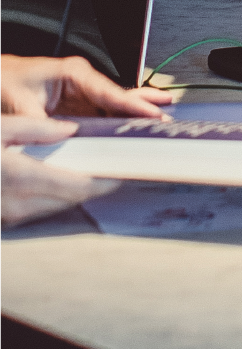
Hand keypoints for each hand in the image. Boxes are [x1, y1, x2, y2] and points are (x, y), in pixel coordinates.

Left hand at [0, 55, 171, 118]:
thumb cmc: (5, 82)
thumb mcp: (21, 106)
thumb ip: (43, 127)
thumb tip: (60, 146)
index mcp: (74, 74)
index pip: (110, 93)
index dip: (132, 106)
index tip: (151, 115)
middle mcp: (82, 81)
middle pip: (119, 96)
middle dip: (143, 106)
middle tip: (165, 118)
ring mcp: (80, 93)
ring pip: (115, 104)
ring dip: (136, 111)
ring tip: (163, 115)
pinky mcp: (76, 106)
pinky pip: (104, 112)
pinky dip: (120, 118)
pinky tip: (136, 122)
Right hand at [0, 117, 117, 228]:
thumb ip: (36, 128)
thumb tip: (70, 130)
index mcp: (20, 177)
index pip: (78, 187)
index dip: (104, 181)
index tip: (123, 169)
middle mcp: (18, 204)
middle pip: (73, 199)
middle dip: (95, 185)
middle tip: (112, 166)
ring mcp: (10, 216)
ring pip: (58, 206)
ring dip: (76, 191)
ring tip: (92, 169)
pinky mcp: (6, 220)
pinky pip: (40, 210)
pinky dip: (56, 195)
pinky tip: (60, 178)